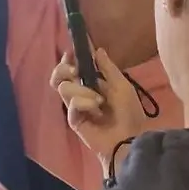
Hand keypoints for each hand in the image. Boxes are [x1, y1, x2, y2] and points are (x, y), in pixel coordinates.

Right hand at [51, 48, 143, 174]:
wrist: (129, 139)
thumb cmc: (129, 113)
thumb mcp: (122, 86)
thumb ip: (108, 68)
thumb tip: (97, 49)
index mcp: (91, 84)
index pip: (71, 68)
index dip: (68, 60)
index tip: (71, 54)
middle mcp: (80, 93)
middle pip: (59, 76)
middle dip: (64, 69)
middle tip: (76, 72)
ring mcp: (75, 107)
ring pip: (63, 87)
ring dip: (83, 91)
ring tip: (99, 101)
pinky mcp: (73, 120)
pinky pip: (72, 104)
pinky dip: (85, 103)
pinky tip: (97, 111)